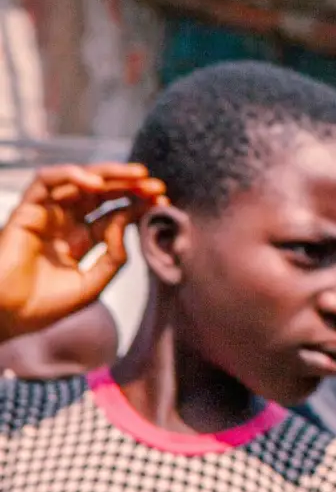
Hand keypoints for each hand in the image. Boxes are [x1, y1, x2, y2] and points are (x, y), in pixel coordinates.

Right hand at [0, 164, 161, 339]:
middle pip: (101, 194)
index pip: (115, 215)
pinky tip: (95, 182)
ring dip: (107, 174)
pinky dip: (70, 175)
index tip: (163, 202)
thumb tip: (126, 225)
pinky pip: (45, 182)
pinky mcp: (26, 210)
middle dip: (130, 186)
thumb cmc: (45, 306)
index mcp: (83, 240)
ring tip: (136, 176)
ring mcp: (47, 215)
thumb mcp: (92, 284)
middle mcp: (66, 223)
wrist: (7, 317)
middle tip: (156, 184)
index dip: (138, 206)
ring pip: (78, 181)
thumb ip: (114, 257)